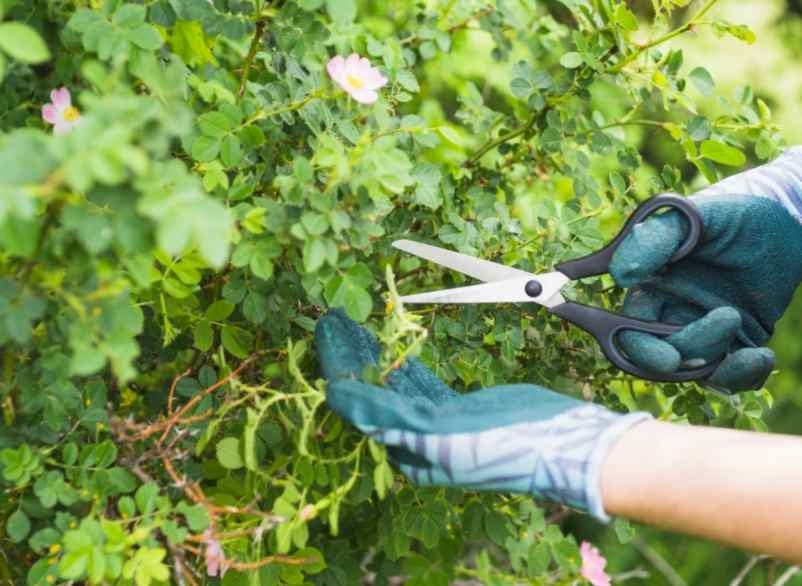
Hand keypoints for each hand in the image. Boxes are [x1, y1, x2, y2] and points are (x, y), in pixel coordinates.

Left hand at [315, 309, 649, 520]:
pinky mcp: (456, 409)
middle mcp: (415, 441)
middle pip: (371, 392)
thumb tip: (337, 397)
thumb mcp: (438, 436)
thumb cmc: (501, 448)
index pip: (358, 407)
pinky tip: (390, 345)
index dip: (338, 370)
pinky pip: (419, 383)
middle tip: (332, 321)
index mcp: (406, 453)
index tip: (323, 336)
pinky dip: (404, 362)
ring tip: (353, 325)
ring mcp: (436, 424)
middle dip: (351, 356)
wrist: (559, 446)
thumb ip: (387, 416)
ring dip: (374, 354)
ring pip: (394, 384)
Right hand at [609, 147, 801, 391]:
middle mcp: (670, 314)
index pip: (631, 331)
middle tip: (728, 319)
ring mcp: (703, 330)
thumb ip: (655, 239)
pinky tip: (763, 357)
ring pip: (698, 371)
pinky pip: (731, 376)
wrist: (785, 222)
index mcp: (649, 289)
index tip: (669, 359)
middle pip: (664, 355)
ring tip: (755, 350)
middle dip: (692, 351)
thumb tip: (620, 274)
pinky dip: (744, 376)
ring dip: (724, 369)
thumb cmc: (731, 214)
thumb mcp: (694, 217)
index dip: (644, 350)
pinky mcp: (735, 342)